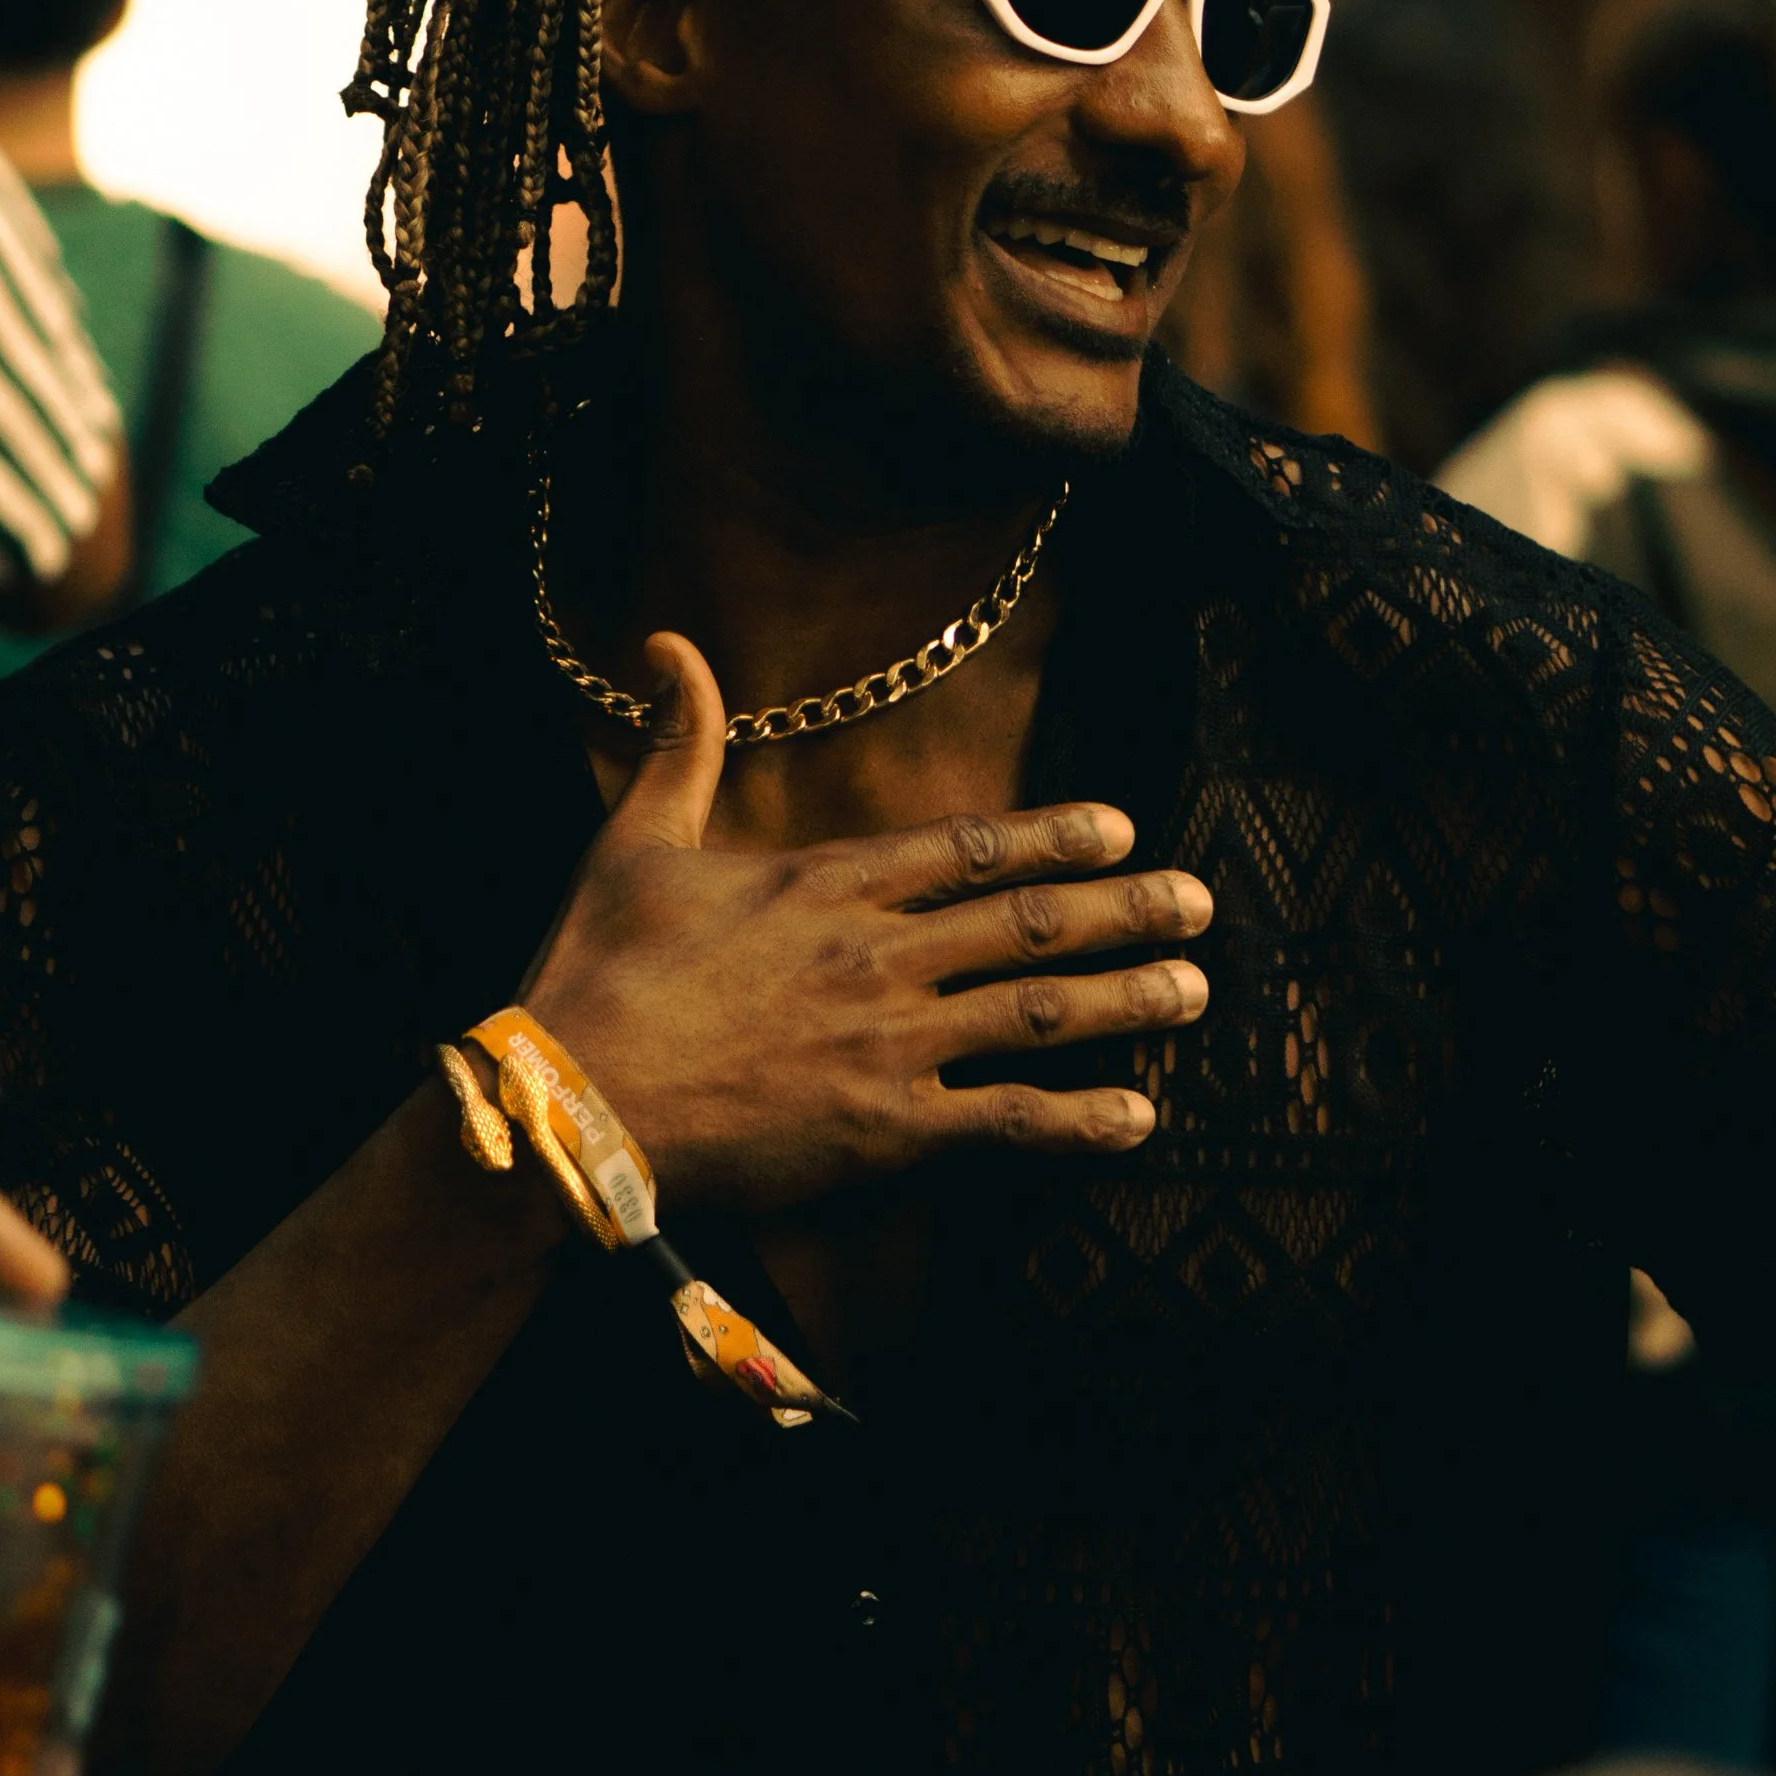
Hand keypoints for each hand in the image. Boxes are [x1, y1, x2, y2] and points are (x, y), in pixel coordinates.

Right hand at [517, 634, 1212, 1213]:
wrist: (574, 1100)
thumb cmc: (600, 972)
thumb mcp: (637, 838)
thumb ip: (681, 742)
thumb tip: (672, 643)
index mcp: (828, 882)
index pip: (970, 847)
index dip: (1055, 838)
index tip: (1122, 828)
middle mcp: (879, 954)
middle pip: (1028, 923)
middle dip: (1127, 911)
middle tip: (1201, 902)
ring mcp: (891, 1044)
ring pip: (1038, 1011)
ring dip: (1127, 999)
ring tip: (1196, 991)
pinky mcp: (884, 1132)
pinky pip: (1006, 1122)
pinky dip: (1080, 1119)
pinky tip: (1139, 1117)